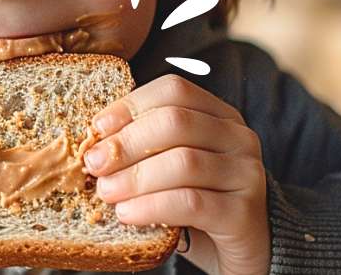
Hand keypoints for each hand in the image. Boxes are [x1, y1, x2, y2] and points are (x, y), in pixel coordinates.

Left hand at [85, 74, 268, 274]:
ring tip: (106, 193)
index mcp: (219, 115)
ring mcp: (246, 173)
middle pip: (176, 122)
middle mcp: (238, 137)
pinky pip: (191, 203)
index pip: (174, 91)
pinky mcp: (245, 213)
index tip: (97, 127)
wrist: (246, 249)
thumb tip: (94, 143)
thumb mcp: (172, 167)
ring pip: (183, 162)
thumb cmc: (199, 203)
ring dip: (135, 177)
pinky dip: (152, 206)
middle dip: (127, 142)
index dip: (131, 104)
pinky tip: (127, 214)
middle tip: (94, 164)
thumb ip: (146, 149)